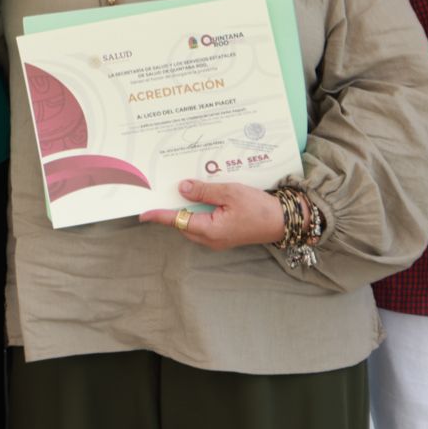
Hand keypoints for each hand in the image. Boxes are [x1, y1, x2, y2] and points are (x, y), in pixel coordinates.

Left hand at [138, 180, 283, 251]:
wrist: (284, 221)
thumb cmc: (259, 207)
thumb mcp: (230, 192)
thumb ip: (204, 191)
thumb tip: (182, 189)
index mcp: (210, 230)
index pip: (178, 221)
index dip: (159, 216)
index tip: (143, 213)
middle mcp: (210, 239)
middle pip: (182, 223)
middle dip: (171, 210)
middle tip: (160, 193)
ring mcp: (217, 240)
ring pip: (192, 224)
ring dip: (185, 210)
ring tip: (179, 191)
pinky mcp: (223, 236)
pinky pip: (203, 224)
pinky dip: (197, 212)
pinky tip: (199, 198)